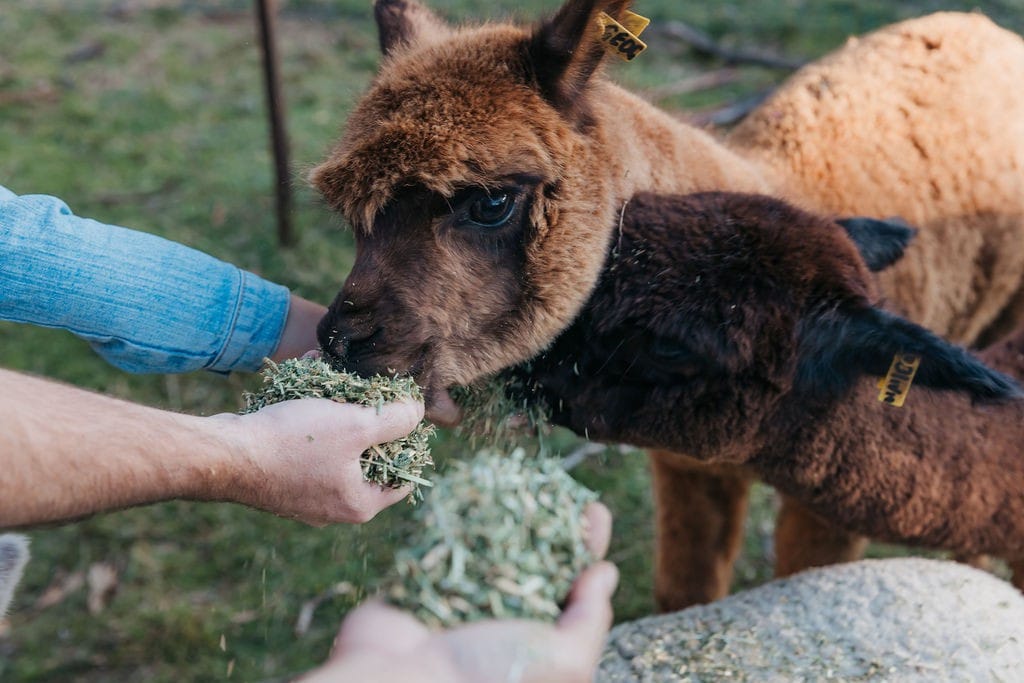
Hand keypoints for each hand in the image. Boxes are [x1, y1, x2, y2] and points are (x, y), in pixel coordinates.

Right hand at [209, 398, 423, 524]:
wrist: (223, 453)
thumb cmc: (292, 443)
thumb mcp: (355, 426)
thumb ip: (395, 420)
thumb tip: (418, 412)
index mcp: (358, 504)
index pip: (403, 477)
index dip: (408, 441)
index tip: (401, 411)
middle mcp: (333, 507)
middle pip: (369, 459)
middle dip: (368, 420)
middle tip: (367, 390)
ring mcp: (304, 494)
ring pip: (336, 447)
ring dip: (337, 411)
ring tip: (336, 379)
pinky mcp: (281, 477)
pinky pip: (308, 444)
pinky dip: (310, 415)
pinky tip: (307, 379)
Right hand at [300, 504, 617, 682]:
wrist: (402, 682)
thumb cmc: (485, 679)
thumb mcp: (560, 660)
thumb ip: (589, 620)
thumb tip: (606, 573)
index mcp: (538, 634)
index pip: (573, 582)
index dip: (587, 545)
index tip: (595, 509)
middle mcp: (503, 611)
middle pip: (535, 555)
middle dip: (549, 517)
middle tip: (559, 481)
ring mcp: (465, 592)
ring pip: (492, 543)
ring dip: (507, 508)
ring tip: (521, 473)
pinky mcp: (428, 578)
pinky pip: (448, 540)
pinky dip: (461, 514)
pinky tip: (477, 485)